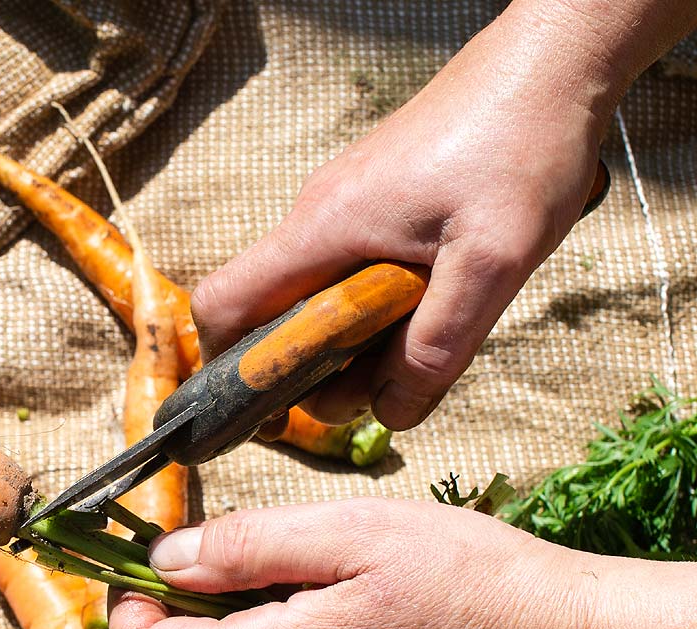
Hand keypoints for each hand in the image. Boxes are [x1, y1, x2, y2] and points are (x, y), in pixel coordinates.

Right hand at [190, 0, 692, 429]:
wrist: (553, 64)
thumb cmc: (524, 148)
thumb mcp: (494, 262)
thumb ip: (437, 345)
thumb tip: (388, 414)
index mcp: (323, 229)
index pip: (224, 305)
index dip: (230, 367)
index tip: (277, 407)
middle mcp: (316, 216)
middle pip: (271, 315)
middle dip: (317, 369)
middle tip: (389, 382)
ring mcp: (343, 205)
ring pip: (317, 296)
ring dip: (357, 338)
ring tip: (432, 326)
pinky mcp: (373, 200)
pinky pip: (350, 271)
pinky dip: (378, 305)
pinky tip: (439, 294)